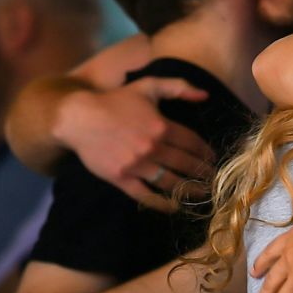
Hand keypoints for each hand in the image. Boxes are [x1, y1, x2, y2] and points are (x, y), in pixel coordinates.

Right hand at [53, 77, 214, 211]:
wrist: (79, 118)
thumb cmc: (116, 101)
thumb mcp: (148, 86)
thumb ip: (178, 87)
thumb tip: (205, 95)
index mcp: (161, 126)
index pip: (193, 143)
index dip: (206, 152)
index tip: (213, 159)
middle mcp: (152, 147)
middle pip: (186, 164)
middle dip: (203, 173)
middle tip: (213, 179)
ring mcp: (137, 165)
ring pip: (170, 182)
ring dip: (189, 190)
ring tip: (202, 194)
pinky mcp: (121, 178)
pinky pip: (145, 195)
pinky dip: (161, 203)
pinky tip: (175, 207)